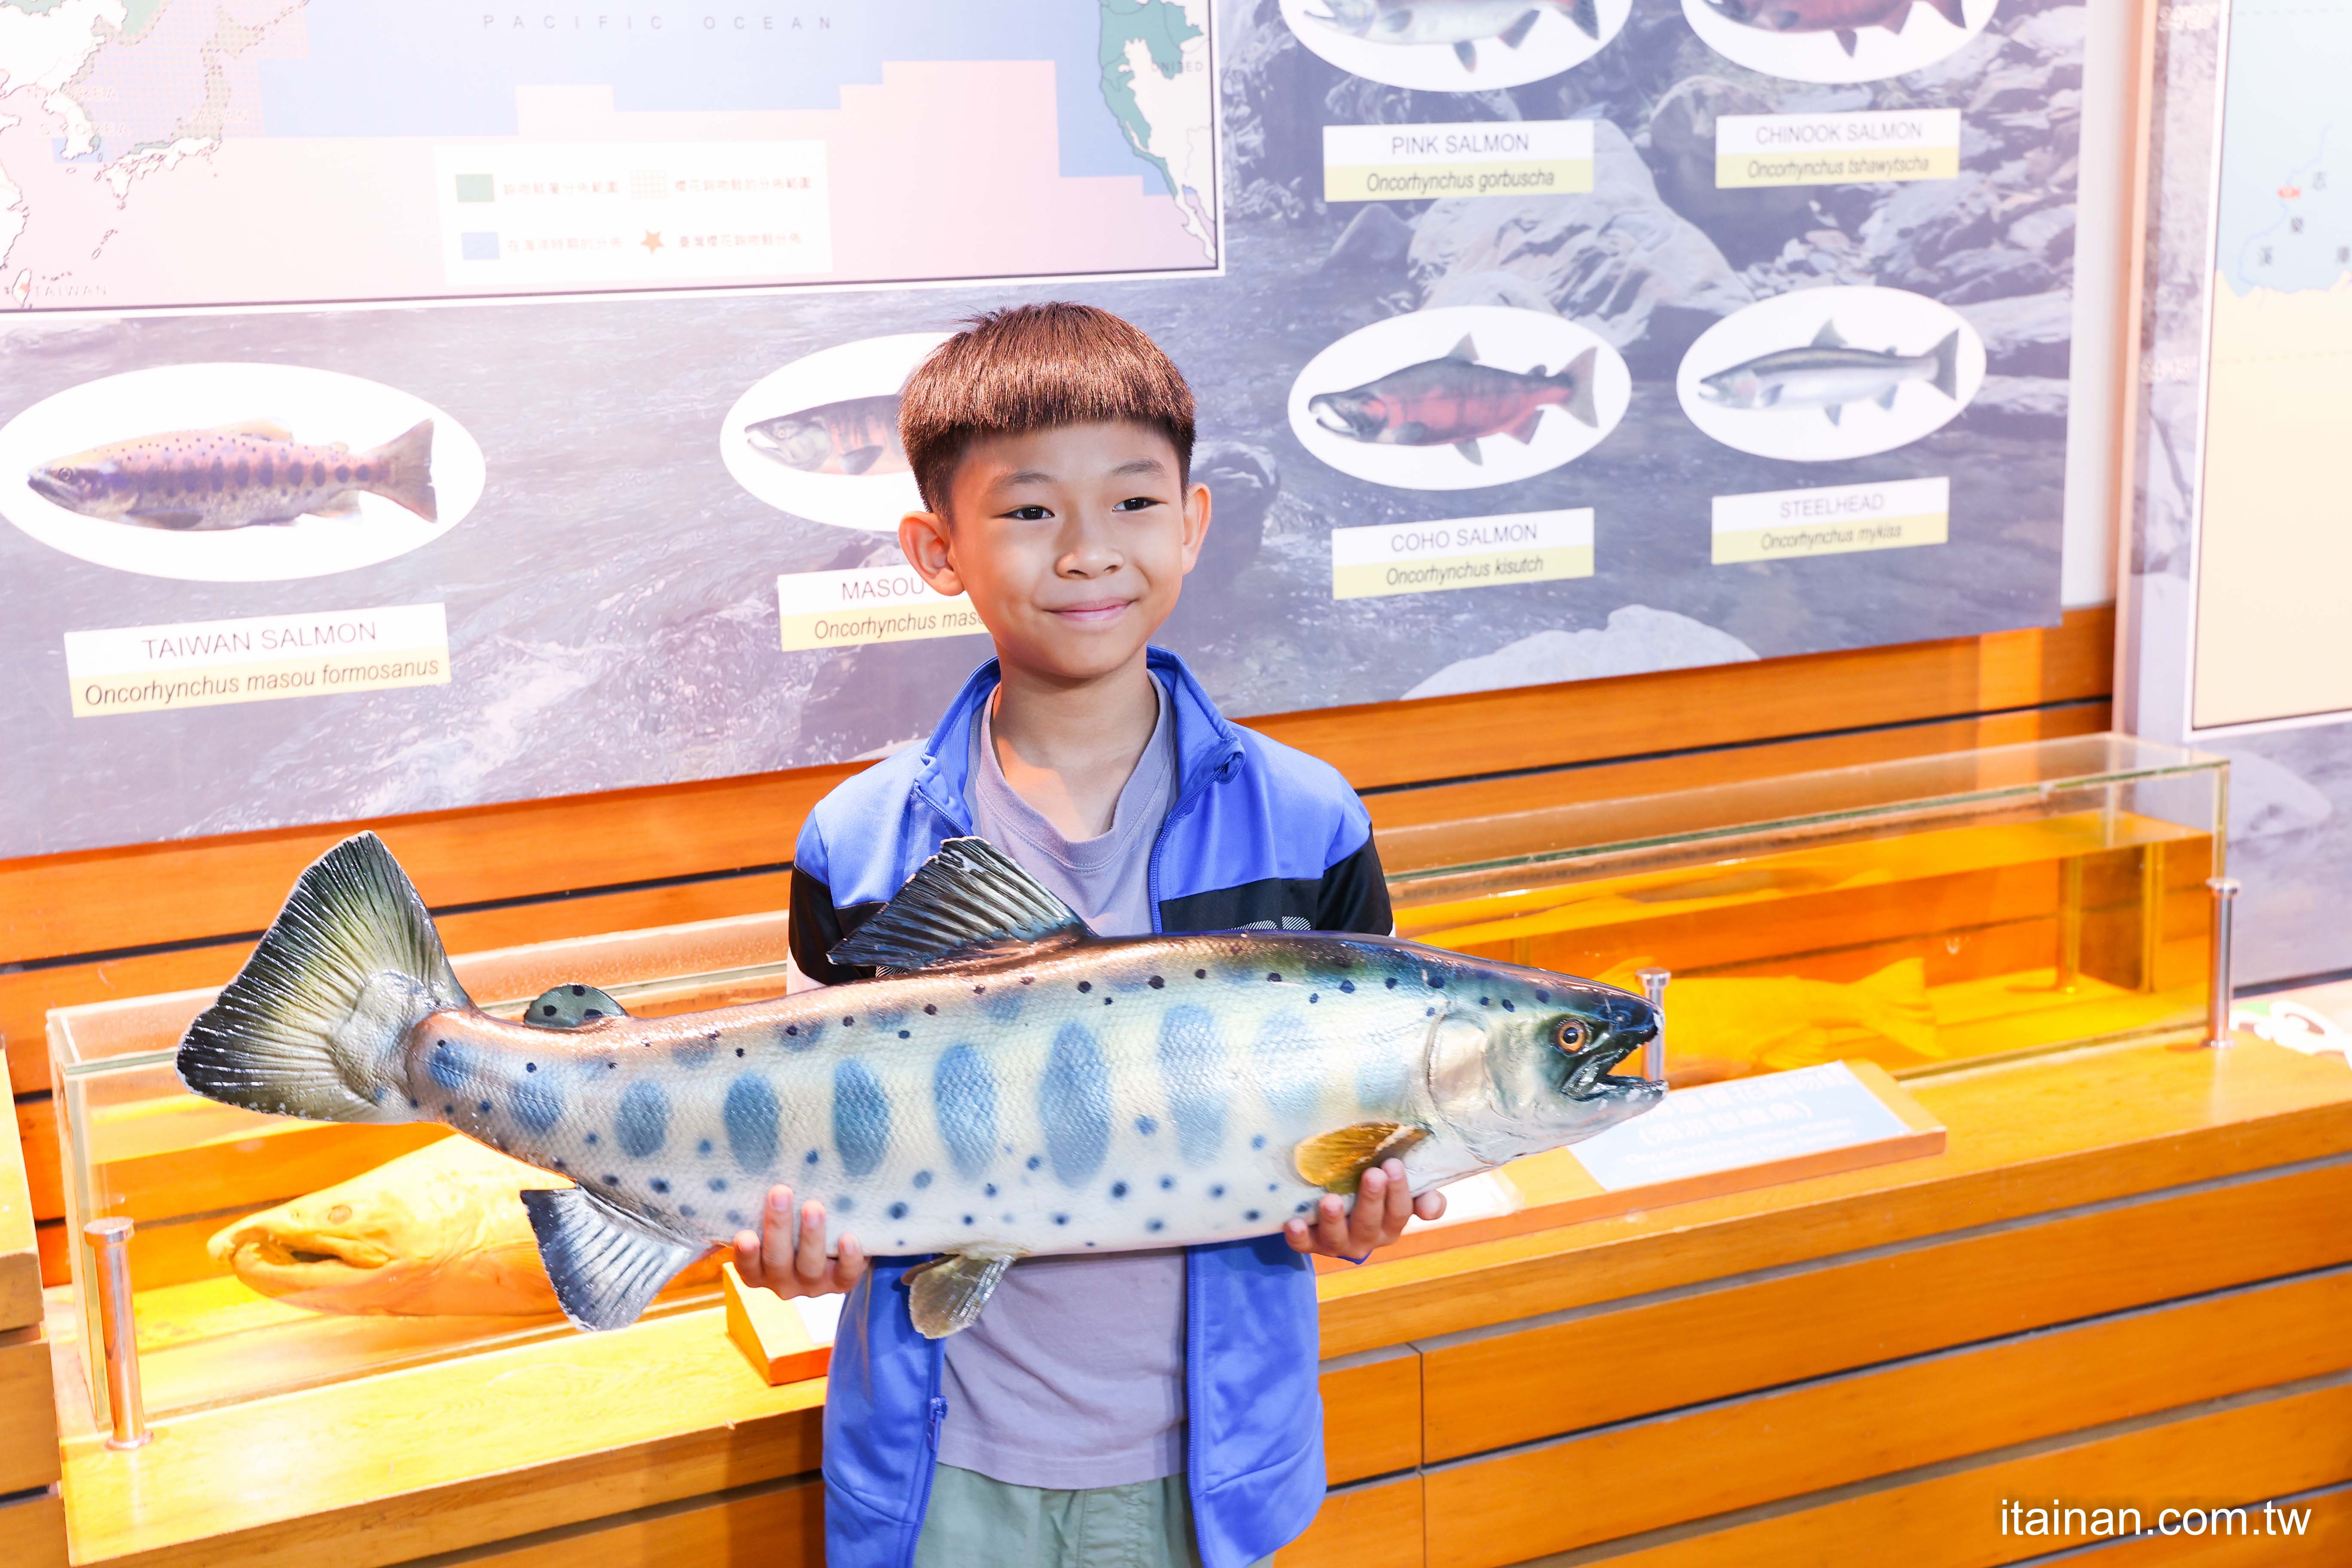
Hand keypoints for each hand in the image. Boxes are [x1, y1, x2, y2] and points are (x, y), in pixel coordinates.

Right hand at [732, 1186, 867, 1296]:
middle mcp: (783, 1282)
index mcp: (759, 1271)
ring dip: (811, 1236)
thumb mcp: (763, 1224)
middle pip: (777, 1261)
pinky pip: (846, 1276)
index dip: (746, 1254)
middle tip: (780, 1192)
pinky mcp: (841, 1282)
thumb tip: (714, 1203)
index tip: (745, 1234)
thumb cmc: (788, 1228)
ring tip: (813, 1207)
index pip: (747, 1268)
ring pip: (810, 1266)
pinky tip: (848, 1237)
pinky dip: (848, 1258)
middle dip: (778, 1226)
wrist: (832, 1241)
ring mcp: (813, 1284)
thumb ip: (742, 1218)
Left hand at [1282, 1158, 1443, 1262]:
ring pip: (1338, 1239)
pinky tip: (1293, 1222)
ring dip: (1334, 1220)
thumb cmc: (1373, 1194)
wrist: (1339, 1214)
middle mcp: (1366, 1240)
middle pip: (1370, 1223)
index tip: (1393, 1163)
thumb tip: (1431, 1205)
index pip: (1399, 1212)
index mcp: (1390, 1226)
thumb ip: (1422, 1196)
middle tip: (1372, 1174)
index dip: (1398, 1190)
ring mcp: (1337, 1244)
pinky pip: (1304, 1246)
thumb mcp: (1399, 1192)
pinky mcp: (1311, 1244)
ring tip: (1331, 1200)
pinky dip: (1299, 1236)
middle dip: (1371, 1199)